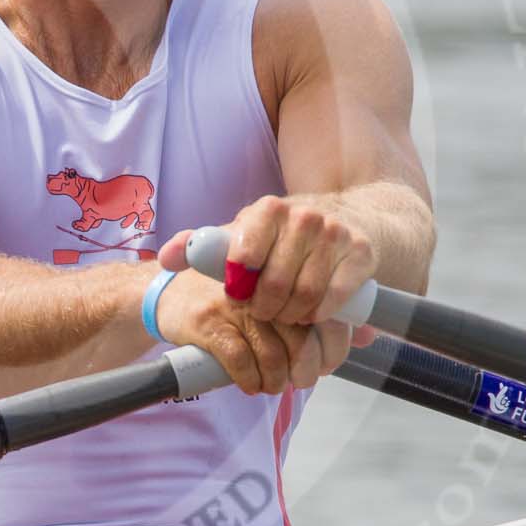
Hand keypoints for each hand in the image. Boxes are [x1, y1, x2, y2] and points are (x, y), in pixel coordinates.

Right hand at [150, 270, 347, 393]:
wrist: (168, 294)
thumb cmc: (230, 299)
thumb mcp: (274, 294)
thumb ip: (319, 311)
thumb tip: (370, 337)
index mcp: (284, 271)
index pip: (324, 310)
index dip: (332, 344)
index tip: (327, 363)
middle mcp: (261, 283)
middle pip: (301, 335)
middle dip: (306, 369)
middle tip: (301, 380)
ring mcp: (234, 303)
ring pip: (273, 353)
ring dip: (277, 380)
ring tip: (274, 385)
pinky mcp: (208, 323)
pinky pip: (241, 360)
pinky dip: (250, 379)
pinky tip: (251, 383)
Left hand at [158, 196, 375, 331]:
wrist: (344, 221)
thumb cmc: (280, 238)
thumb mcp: (239, 236)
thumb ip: (198, 247)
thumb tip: (164, 258)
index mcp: (266, 210)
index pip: (243, 256)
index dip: (238, 286)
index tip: (237, 298)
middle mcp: (303, 216)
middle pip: (275, 284)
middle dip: (264, 308)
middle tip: (261, 314)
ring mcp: (335, 233)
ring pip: (306, 295)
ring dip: (292, 316)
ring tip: (285, 316)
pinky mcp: (360, 254)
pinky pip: (336, 298)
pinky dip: (321, 314)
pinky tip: (311, 314)